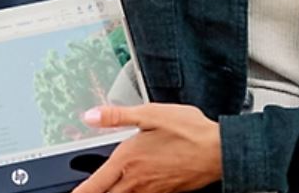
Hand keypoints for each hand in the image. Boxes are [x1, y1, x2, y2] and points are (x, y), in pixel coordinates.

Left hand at [74, 103, 221, 192]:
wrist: (218, 150)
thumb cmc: (188, 130)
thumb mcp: (150, 113)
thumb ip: (117, 116)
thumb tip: (91, 116)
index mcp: (129, 160)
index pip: (95, 184)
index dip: (80, 192)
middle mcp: (138, 181)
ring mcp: (152, 190)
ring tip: (104, 190)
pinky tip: (132, 189)